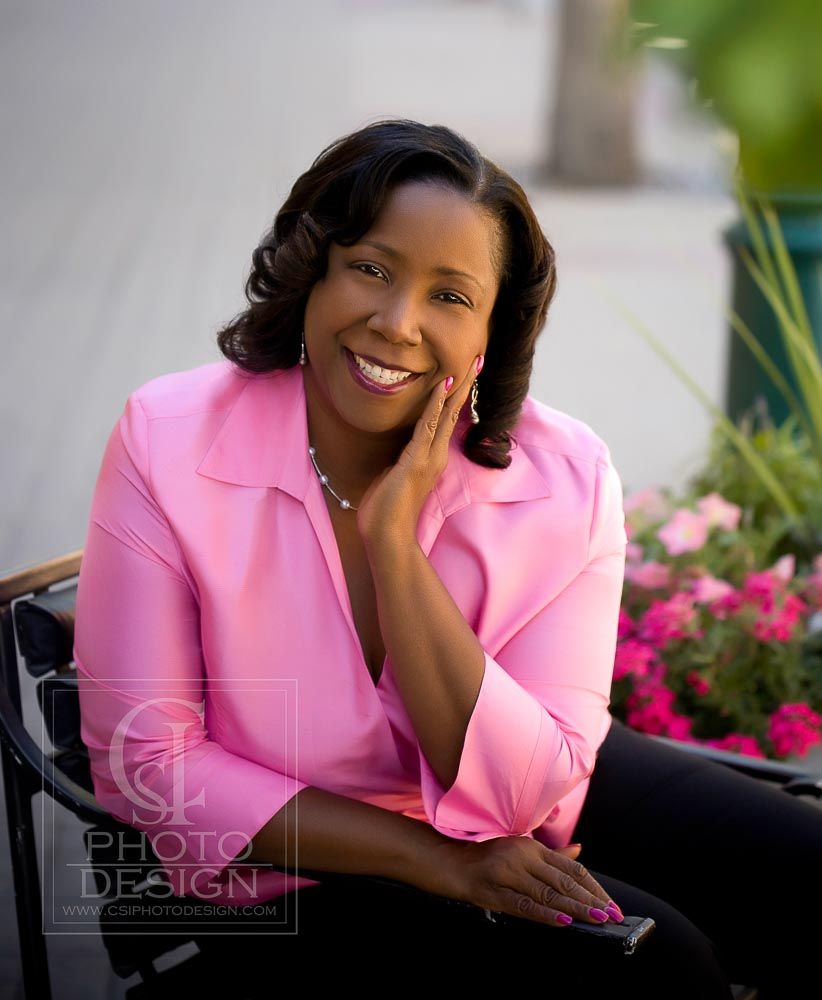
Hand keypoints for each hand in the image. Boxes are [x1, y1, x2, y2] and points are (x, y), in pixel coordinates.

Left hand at [356, 355, 481, 550]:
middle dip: (465, 384)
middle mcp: (436, 456)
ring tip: (468, 365)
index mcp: (431, 458)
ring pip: (446, 415)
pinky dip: (435, 405)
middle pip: (455, 412)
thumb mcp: (394, 478)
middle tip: (478, 358)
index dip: (455, 395)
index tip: (463, 372)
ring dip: (456, 388)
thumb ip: (400, 461)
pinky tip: (443, 386)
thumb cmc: (385, 511)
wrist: (387, 536)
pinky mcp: (416, 460)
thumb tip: (396, 451)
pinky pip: (428, 426)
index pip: (447, 420)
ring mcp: (428, 458)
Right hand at [429, 836, 624, 928]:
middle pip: (564, 881)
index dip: (594, 888)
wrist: (449, 862)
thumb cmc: (487, 859)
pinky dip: (546, 914)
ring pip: (548, 893)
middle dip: (591, 901)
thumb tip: (580, 850)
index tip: (611, 905)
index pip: (571, 869)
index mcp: (532, 846)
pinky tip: (563, 921)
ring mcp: (507, 872)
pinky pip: (524, 905)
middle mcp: (522, 856)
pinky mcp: (494, 890)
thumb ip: (551, 855)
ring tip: (596, 920)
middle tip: (612, 916)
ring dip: (575, 909)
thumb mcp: (519, 851)